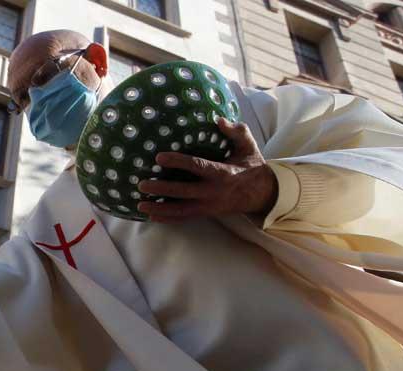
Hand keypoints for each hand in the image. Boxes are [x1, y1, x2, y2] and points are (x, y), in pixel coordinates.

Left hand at [137, 117, 276, 221]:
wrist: (261, 193)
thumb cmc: (251, 165)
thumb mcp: (248, 146)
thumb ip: (236, 131)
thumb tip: (219, 120)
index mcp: (223, 173)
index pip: (198, 167)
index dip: (179, 162)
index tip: (160, 157)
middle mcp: (214, 192)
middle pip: (184, 192)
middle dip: (162, 189)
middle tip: (142, 184)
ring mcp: (209, 206)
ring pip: (181, 209)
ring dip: (160, 208)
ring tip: (140, 205)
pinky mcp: (206, 213)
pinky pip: (184, 218)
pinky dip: (168, 218)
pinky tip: (151, 216)